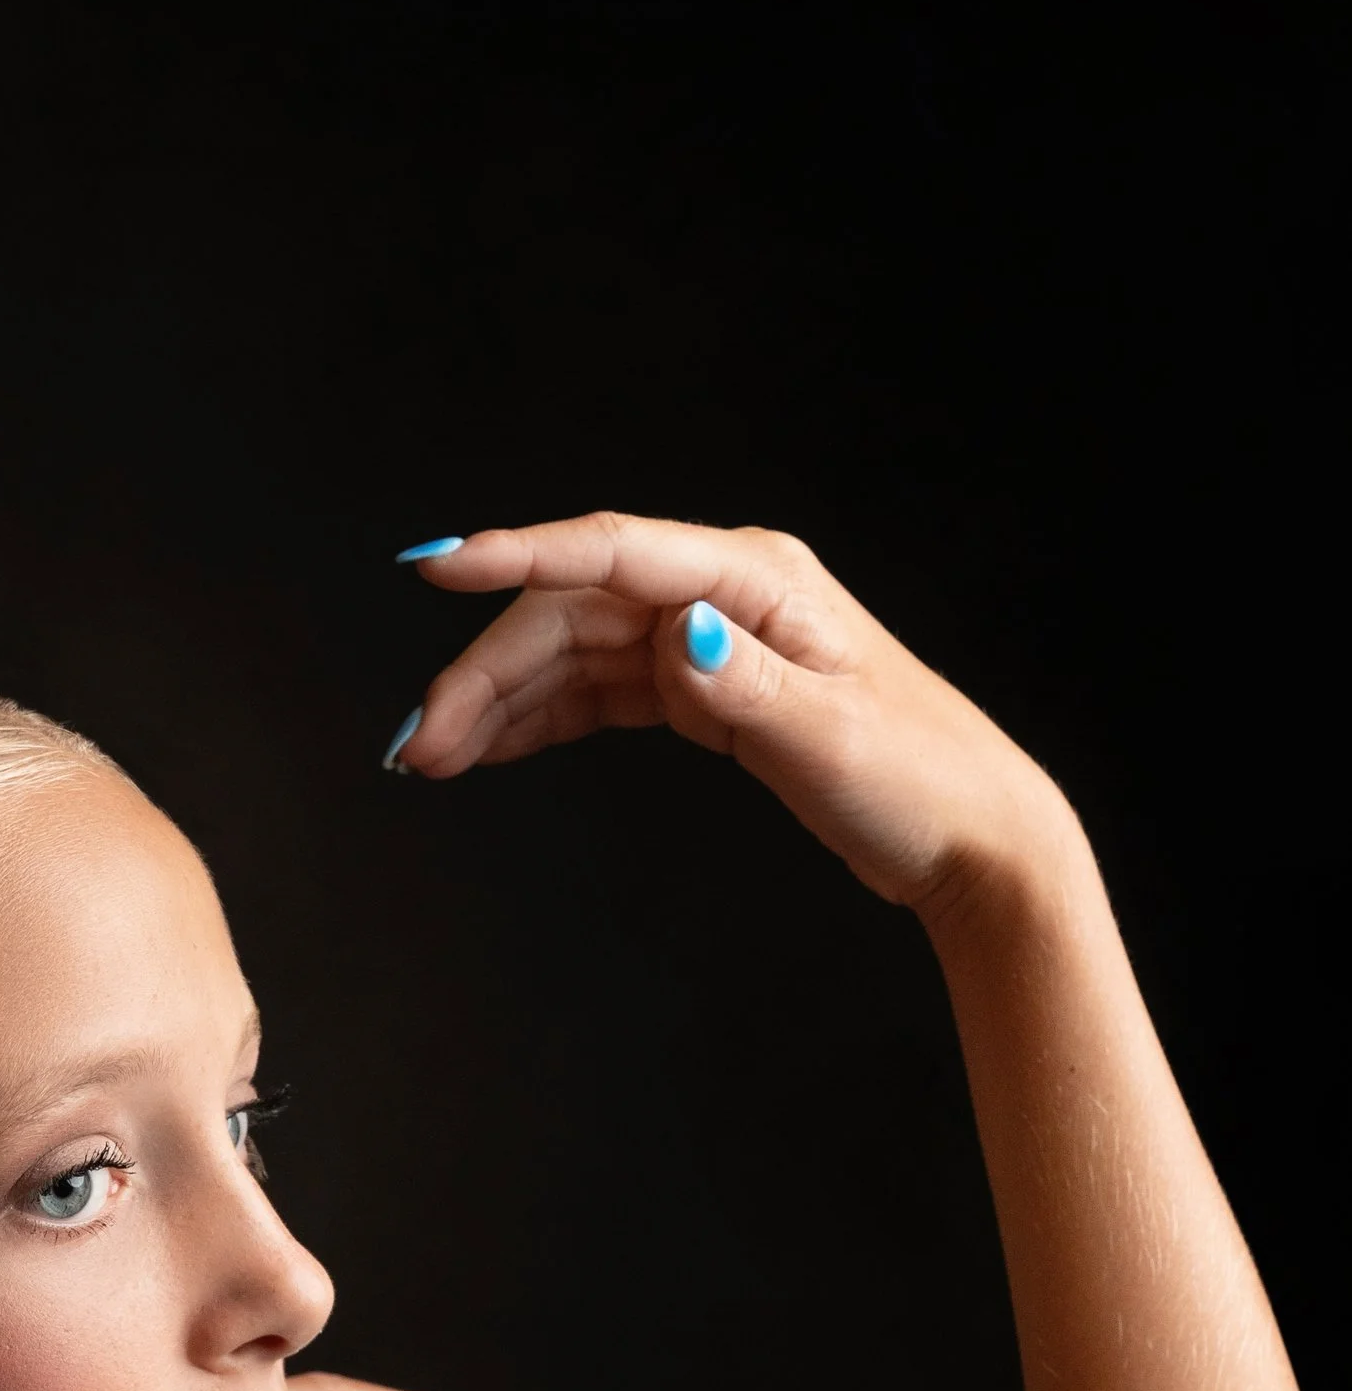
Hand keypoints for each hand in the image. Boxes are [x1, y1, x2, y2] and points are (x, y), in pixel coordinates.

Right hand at [391, 514, 1075, 912]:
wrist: (969, 839)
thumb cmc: (920, 784)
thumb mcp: (835, 741)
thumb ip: (750, 689)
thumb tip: (679, 639)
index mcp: (759, 578)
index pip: (615, 552)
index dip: (519, 557)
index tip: (437, 568)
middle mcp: (724, 593)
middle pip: (573, 611)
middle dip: (486, 673)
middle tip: (420, 749)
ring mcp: (709, 639)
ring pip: (573, 653)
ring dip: (497, 702)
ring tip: (431, 761)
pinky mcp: (702, 689)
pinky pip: (598, 692)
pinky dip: (538, 721)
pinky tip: (487, 753)